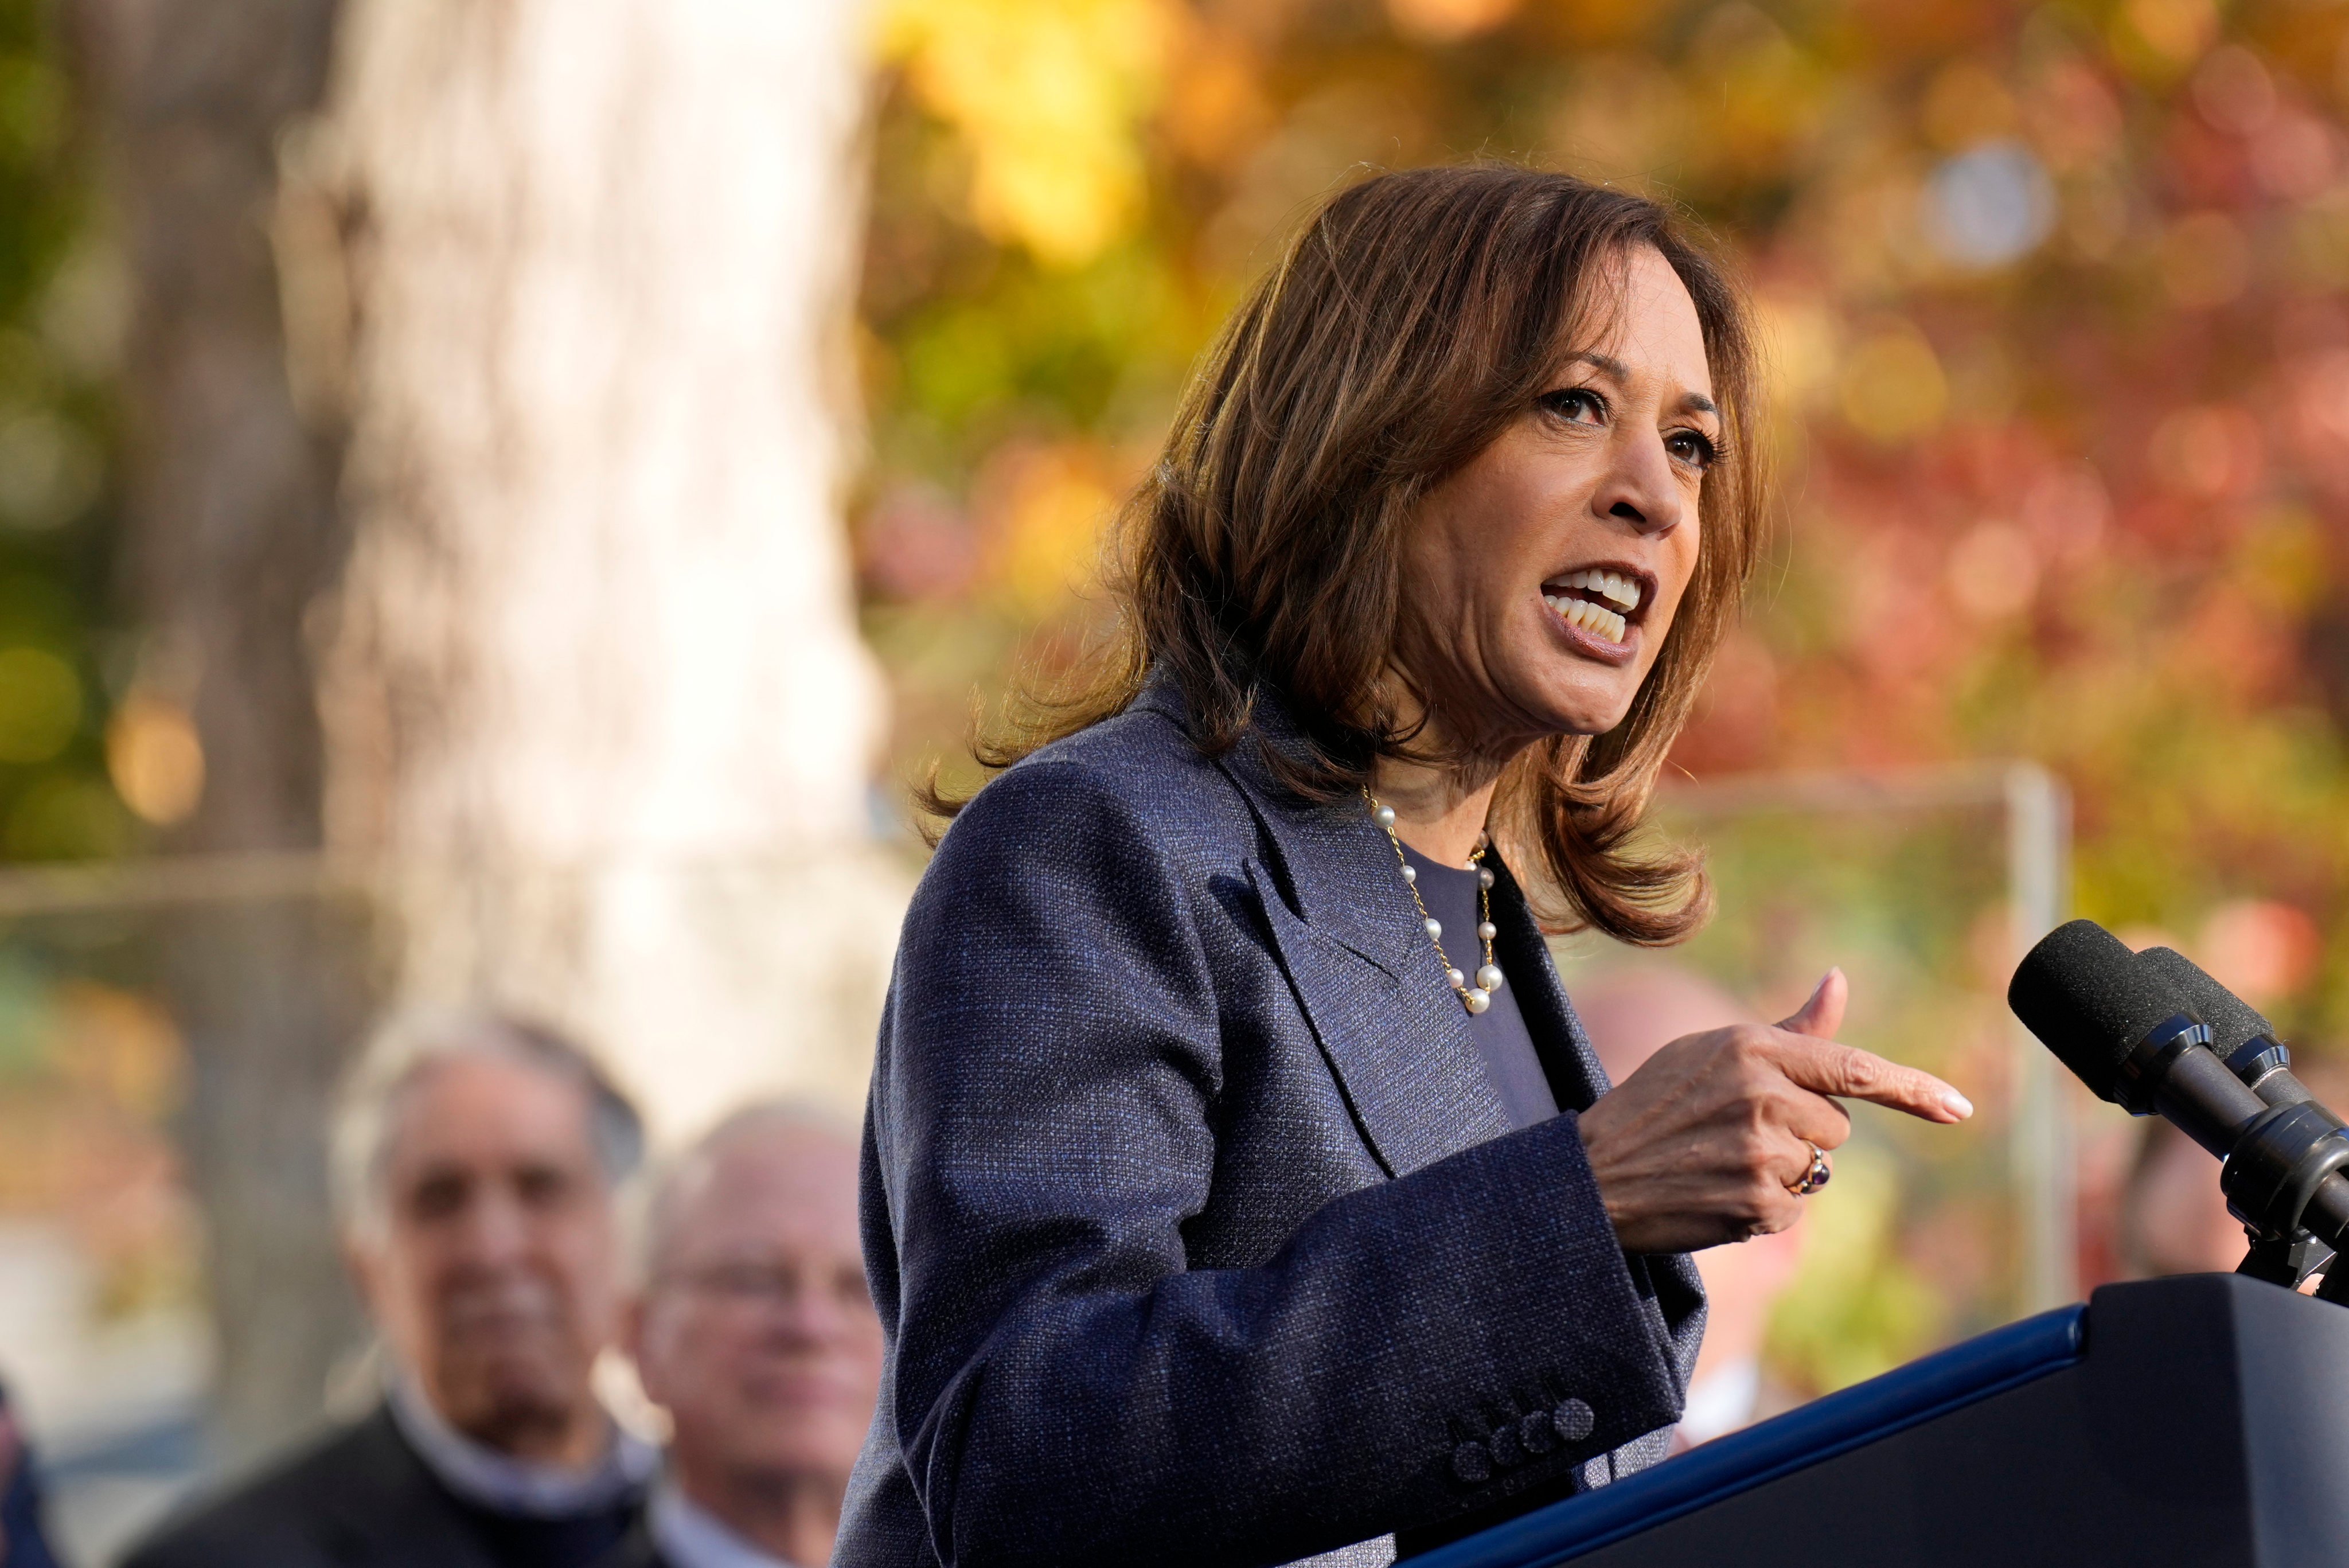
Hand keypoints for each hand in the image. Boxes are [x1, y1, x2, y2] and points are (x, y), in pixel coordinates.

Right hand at [1575, 969, 1972, 1253]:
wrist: (1593, 1174)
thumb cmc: (1656, 1103)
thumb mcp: (1713, 1051)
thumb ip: (1790, 1030)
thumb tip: (1839, 979)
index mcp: (1753, 1048)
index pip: (1855, 1068)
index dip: (1914, 1090)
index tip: (1959, 1110)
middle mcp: (1764, 1096)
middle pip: (1838, 1124)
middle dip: (1802, 1129)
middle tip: (1735, 1130)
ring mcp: (1763, 1154)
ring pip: (1818, 1167)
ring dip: (1783, 1168)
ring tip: (1720, 1159)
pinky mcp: (1759, 1205)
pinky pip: (1797, 1208)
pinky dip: (1766, 1205)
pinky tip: (1718, 1190)